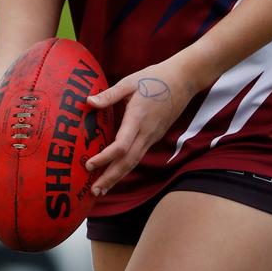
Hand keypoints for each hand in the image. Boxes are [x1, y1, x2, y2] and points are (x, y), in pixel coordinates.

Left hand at [84, 58, 197, 196]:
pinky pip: (139, 155)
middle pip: (128, 162)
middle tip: (94, 192)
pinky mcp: (155, 136)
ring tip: (103, 189)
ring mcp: (152, 136)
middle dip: (110, 178)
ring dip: (118, 176)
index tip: (89, 164)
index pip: (121, 146)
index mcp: (137, 118)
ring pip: (134, 162)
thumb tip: (88, 101)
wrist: (183, 80)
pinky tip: (116, 170)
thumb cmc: (154, 78)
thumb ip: (109, 94)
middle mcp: (146, 132)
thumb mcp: (129, 82)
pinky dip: (126, 166)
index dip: (105, 158)